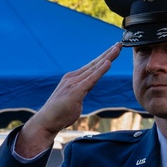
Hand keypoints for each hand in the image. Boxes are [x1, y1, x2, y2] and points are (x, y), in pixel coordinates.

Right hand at [16, 43, 122, 157]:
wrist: (47, 121)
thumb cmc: (60, 112)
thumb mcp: (76, 98)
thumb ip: (83, 89)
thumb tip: (89, 85)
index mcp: (73, 79)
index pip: (92, 66)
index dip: (104, 58)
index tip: (113, 50)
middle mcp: (73, 78)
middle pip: (94, 64)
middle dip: (108, 54)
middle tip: (119, 44)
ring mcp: (74, 83)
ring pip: (94, 68)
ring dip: (107, 58)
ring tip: (116, 49)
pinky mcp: (75, 91)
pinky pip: (91, 79)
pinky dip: (100, 70)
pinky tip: (108, 63)